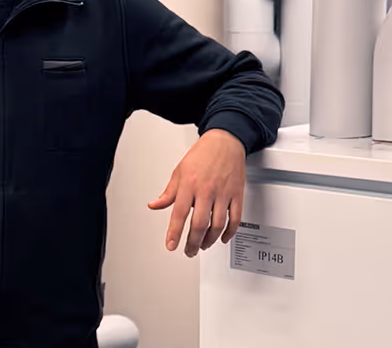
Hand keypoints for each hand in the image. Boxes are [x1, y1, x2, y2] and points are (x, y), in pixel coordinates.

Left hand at [148, 129, 247, 256]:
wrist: (225, 140)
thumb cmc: (202, 154)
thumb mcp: (179, 171)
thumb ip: (168, 192)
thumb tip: (155, 205)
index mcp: (189, 184)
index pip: (179, 214)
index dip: (174, 233)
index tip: (171, 245)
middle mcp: (206, 190)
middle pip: (199, 224)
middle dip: (193, 242)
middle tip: (189, 251)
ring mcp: (223, 193)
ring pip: (217, 224)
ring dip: (210, 240)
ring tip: (203, 246)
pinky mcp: (236, 194)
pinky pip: (235, 218)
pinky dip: (229, 232)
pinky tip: (222, 238)